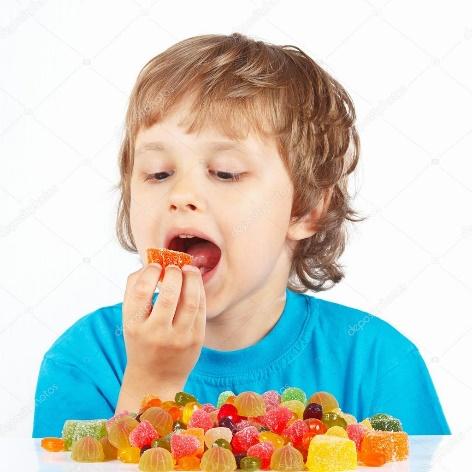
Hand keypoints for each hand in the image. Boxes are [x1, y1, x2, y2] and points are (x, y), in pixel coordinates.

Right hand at [117, 262, 205, 409]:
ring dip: (192, 278)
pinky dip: (199, 291)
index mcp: (134, 326)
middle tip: (174, 268)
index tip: (156, 267)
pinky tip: (195, 283)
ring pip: (191, 300)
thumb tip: (152, 263)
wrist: (155, 379)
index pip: (141, 290)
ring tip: (189, 269)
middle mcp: (155, 334)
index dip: (151, 271)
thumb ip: (134, 289)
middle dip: (174, 273)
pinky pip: (202, 309)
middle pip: (169, 294)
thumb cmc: (141, 340)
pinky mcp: (196, 340)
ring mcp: (178, 338)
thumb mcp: (129, 319)